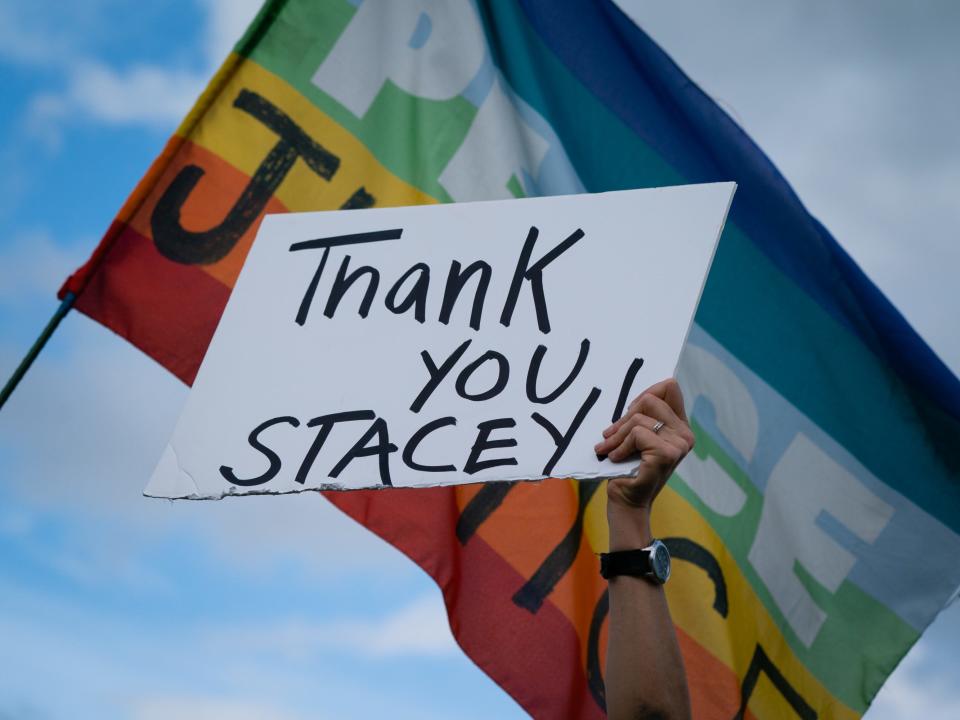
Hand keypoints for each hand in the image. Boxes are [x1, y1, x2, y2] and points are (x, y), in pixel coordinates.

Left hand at [595, 378, 693, 510]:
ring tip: (609, 448)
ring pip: (640, 418)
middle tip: (611, 435)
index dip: (644, 394)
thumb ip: (642, 417)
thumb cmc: (628, 468)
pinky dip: (620, 445)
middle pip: (650, 399)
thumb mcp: (636, 436)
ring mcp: (679, 444)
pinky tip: (616, 458)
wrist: (627, 502)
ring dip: (618, 434)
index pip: (669, 387)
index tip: (628, 413)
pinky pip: (636, 433)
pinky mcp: (666, 453)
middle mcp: (685, 434)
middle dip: (625, 417)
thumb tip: (637, 399)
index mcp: (680, 427)